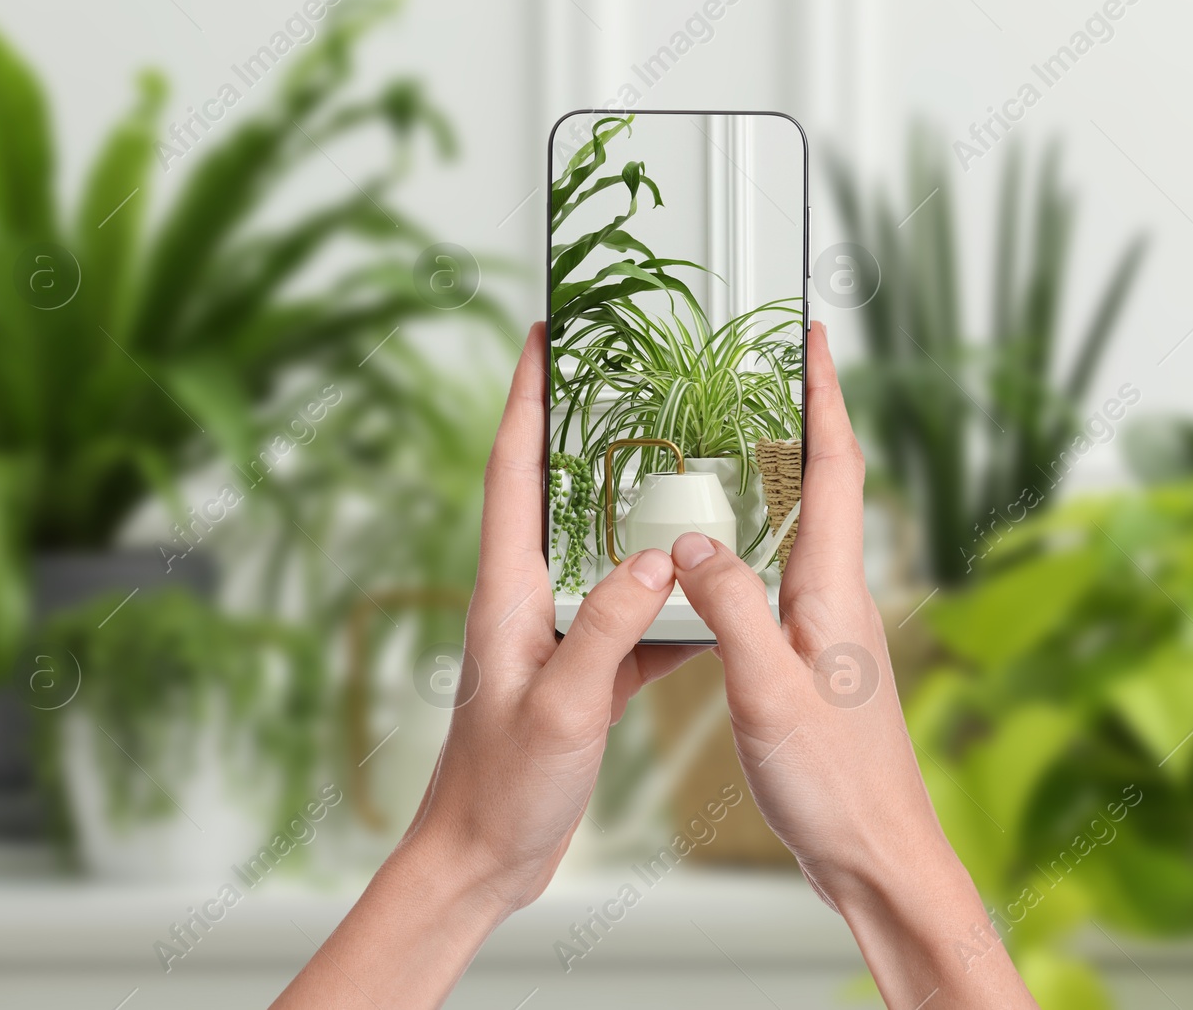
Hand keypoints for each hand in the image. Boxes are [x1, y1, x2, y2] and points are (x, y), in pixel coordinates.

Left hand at [404, 321, 700, 909]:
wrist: (480, 860)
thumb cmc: (500, 790)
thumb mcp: (562, 706)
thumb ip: (608, 627)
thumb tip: (659, 560)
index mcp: (508, 593)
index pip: (513, 471)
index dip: (526, 397)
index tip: (544, 333)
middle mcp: (527, 602)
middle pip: (553, 494)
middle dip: (579, 428)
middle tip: (619, 374)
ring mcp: (554, 637)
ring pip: (600, 553)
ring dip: (634, 511)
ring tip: (681, 469)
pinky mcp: (580, 674)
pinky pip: (631, 620)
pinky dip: (669, 605)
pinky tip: (712, 604)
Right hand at [668, 323, 1037, 1007]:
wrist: (879, 858)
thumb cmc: (836, 787)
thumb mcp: (768, 694)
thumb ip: (731, 611)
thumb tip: (690, 543)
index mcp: (834, 590)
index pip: (833, 467)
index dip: (825, 394)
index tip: (811, 334)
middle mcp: (838, 597)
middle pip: (822, 484)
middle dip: (798, 417)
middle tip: (759, 367)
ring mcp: (829, 629)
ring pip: (801, 530)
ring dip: (775, 476)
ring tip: (729, 439)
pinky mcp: (813, 661)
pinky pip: (781, 577)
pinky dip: (752, 543)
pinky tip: (719, 555)